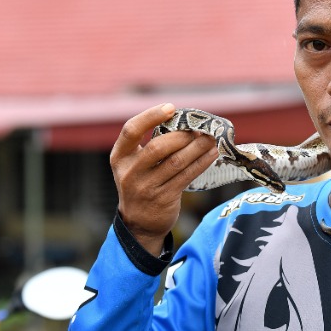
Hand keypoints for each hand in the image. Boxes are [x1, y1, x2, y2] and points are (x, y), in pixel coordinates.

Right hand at [110, 103, 218, 254]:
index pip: (131, 130)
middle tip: (198, 129)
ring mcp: (146, 187)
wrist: (138, 222)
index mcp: (119, 156)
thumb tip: (185, 124)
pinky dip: (201, 163)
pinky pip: (186, 176)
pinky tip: (211, 154)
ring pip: (176, 162)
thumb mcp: (133, 165)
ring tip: (211, 138)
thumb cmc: (141, 184)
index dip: (151, 116)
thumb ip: (148, 146)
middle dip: (182, 136)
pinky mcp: (163, 198)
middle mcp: (130, 171)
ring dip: (197, 148)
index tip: (171, 108)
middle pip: (158, 147)